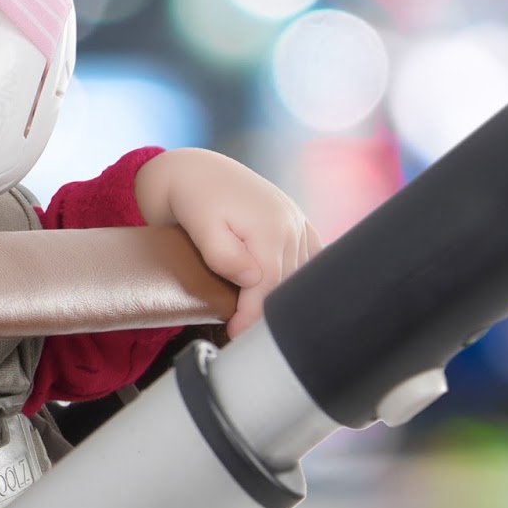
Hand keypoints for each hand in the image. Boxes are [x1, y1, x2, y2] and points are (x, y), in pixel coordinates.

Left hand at [134, 149, 319, 338]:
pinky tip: (286, 294)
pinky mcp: (301, 224)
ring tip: (259, 316)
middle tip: (245, 331)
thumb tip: (253, 279)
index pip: (269, 287)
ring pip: (301, 275)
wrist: (200, 173)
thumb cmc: (195, 201)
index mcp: (269, 228)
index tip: (236, 334)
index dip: (253, 315)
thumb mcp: (202, 228)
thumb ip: (224, 256)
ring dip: (285, 297)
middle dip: (268, 311)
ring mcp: (299, 223)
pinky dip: (301, 279)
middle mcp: (291, 225)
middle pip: (287, 285)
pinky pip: (312, 259)